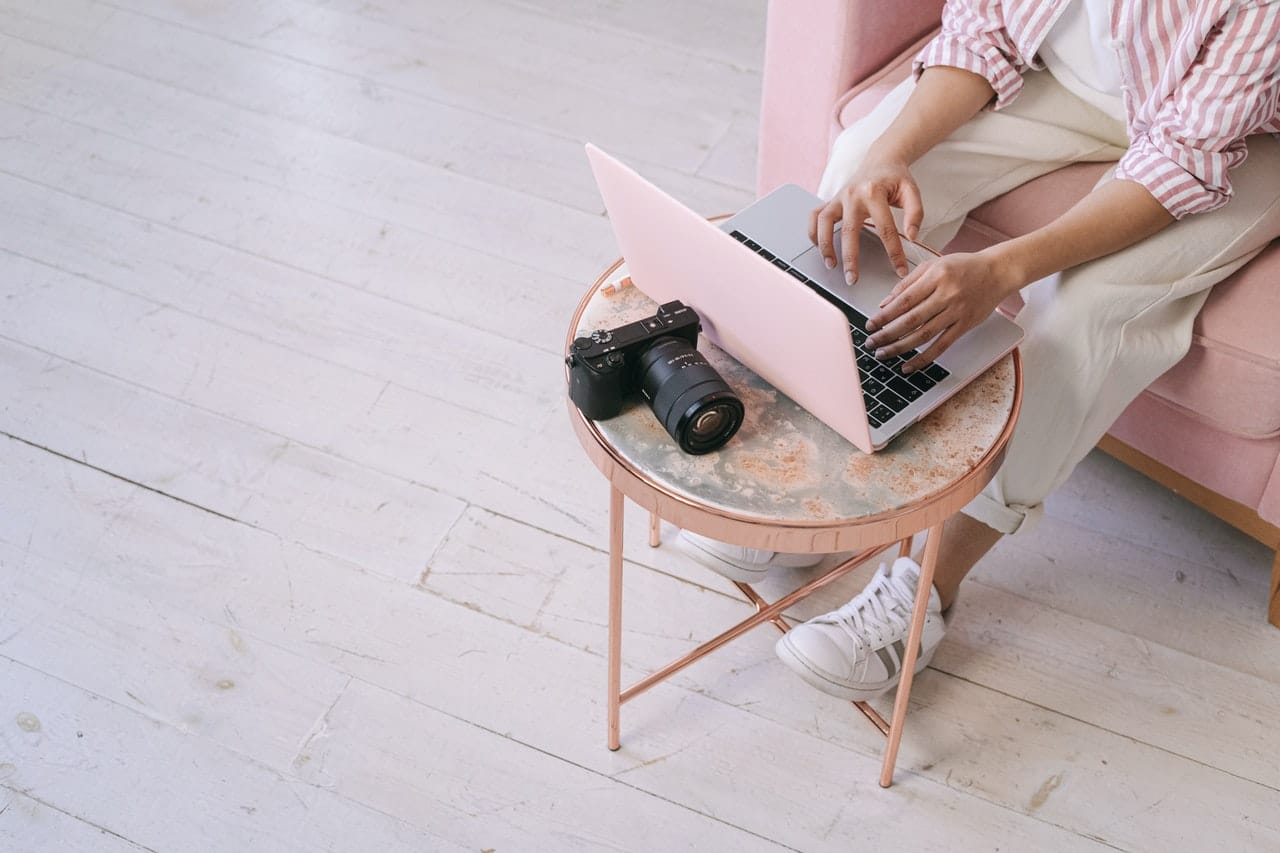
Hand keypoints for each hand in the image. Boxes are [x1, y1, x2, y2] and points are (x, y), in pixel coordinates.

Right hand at [808, 156, 922, 282]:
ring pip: (824, 223)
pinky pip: (815, 216)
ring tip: (831, 265)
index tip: (899, 270)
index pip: (885, 229)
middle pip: (849, 231)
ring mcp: (838, 197)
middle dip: (850, 259)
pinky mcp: (830, 199)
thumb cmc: (895, 178)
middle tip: (853, 279)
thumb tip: (911, 237)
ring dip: (825, 246)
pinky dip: (813, 232)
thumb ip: (915, 213)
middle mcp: (852, 194)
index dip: (894, 253)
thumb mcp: (911, 191)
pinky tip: (819, 247)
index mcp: (874, 192)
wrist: (881, 159)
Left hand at [864, 251, 1018, 372]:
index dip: (885, 315)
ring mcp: (957, 311)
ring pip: (924, 334)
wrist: (997, 272)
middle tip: (871, 343)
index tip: (870, 325)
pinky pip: (942, 345)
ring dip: (901, 347)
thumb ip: (907, 283)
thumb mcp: (934, 264)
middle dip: (887, 334)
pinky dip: (924, 358)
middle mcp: (946, 294)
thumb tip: (884, 304)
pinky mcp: (965, 325)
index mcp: (936, 276)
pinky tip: (909, 365)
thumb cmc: (964, 266)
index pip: (904, 300)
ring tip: (884, 354)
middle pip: (911, 319)